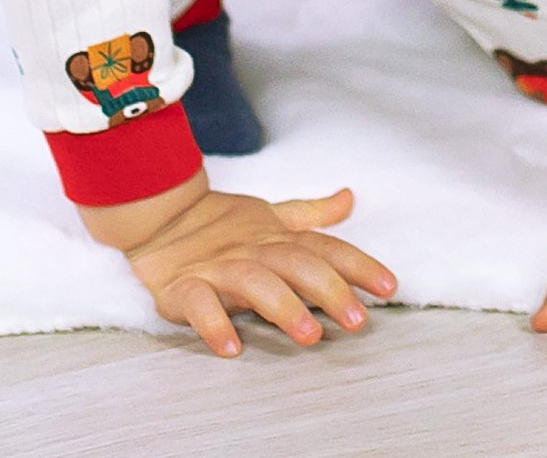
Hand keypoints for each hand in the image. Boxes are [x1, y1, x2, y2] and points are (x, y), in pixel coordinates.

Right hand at [80, 172, 395, 356]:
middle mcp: (253, 250)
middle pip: (297, 265)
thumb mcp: (269, 216)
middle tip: (357, 320)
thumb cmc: (222, 224)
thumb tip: (349, 200)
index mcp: (276, 236)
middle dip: (330, 290)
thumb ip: (310, 215)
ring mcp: (219, 267)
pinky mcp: (184, 286)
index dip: (358, 265)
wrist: (158, 215)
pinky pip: (199, 304)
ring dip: (283, 307)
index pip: (324, 247)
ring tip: (309, 335)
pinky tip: (231, 347)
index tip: (389, 286)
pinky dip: (214, 323)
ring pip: (255, 283)